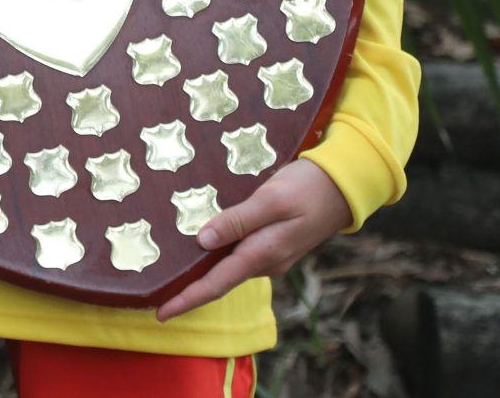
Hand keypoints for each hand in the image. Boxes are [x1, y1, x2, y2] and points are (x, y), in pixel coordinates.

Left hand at [154, 158, 348, 320]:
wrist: (344, 186)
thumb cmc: (307, 188)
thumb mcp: (270, 199)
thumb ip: (238, 220)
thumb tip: (202, 241)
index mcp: (262, 254)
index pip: (216, 284)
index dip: (187, 299)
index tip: (161, 313)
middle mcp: (265, 262)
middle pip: (218, 281)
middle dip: (188, 291)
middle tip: (155, 294)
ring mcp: (270, 255)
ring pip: (228, 267)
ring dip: (201, 272)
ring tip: (168, 270)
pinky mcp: (273, 244)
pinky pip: (238, 255)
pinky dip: (216, 255)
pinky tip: (199, 245)